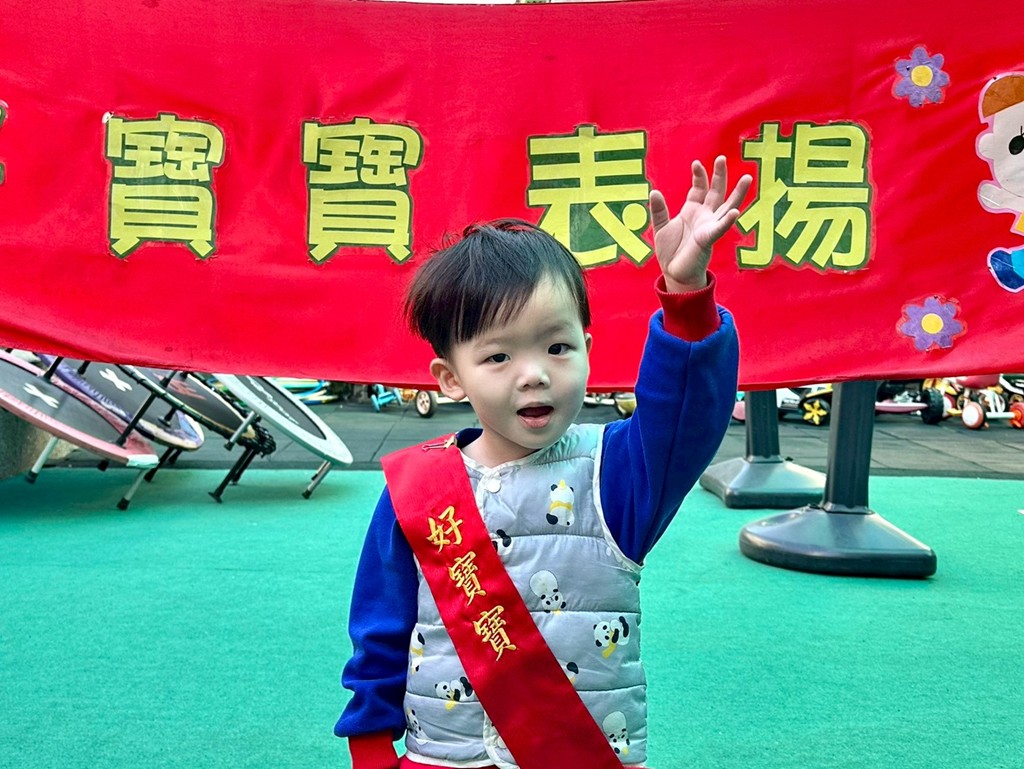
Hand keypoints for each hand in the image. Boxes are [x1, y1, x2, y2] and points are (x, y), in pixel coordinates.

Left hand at [650, 156, 751, 292]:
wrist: (674, 273)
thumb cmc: (670, 251)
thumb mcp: (661, 227)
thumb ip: (659, 210)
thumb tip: (654, 191)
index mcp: (692, 210)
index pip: (699, 188)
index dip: (699, 176)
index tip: (696, 163)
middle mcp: (704, 216)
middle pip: (716, 192)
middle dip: (719, 176)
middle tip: (722, 159)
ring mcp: (709, 226)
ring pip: (727, 207)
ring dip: (738, 194)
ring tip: (747, 178)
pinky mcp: (708, 239)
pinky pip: (720, 228)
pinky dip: (727, 221)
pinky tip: (735, 212)